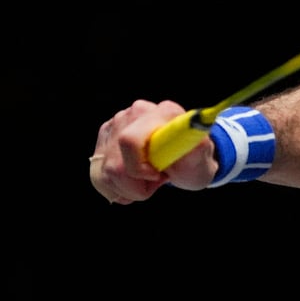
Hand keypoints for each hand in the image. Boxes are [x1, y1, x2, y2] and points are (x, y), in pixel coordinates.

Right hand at [89, 100, 215, 203]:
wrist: (185, 162)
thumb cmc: (193, 161)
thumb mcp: (201, 159)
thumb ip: (198, 148)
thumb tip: (196, 132)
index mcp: (164, 112)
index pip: (130, 140)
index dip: (139, 167)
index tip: (158, 177)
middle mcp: (137, 112)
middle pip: (115, 163)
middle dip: (134, 185)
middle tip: (155, 183)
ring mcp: (117, 123)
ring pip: (104, 172)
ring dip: (126, 188)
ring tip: (147, 182)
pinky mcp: (105, 137)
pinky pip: (97, 173)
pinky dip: (115, 188)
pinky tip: (132, 184)